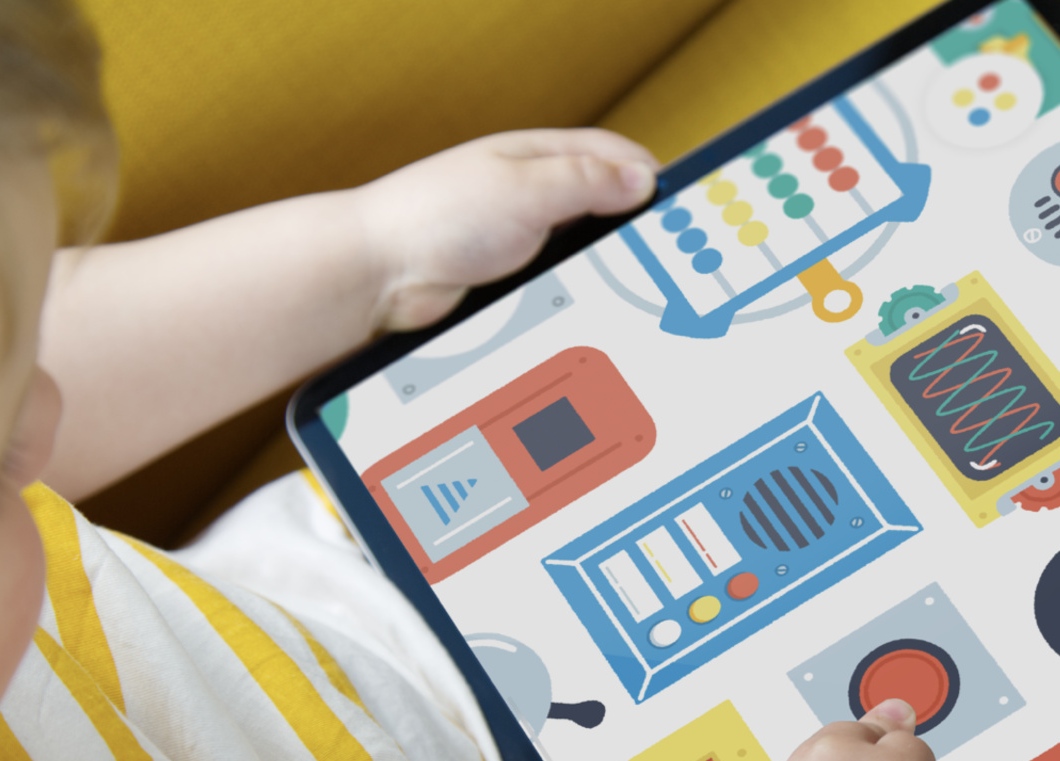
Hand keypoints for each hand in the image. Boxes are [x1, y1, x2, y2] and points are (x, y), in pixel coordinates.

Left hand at [352, 128, 659, 331]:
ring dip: (606, 263)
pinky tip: (592, 303)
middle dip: (635, 225)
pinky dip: (580, 289)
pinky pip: (561, 281)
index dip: (650, 178)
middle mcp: (532, 193)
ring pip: (586, 248)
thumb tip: (641, 179)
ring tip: (634, 283)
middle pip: (606, 205)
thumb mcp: (524, 189)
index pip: (613, 156)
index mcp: (537, 157)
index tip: (681, 208)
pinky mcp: (511, 277)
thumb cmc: (434, 218)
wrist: (378, 276)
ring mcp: (522, 236)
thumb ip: (586, 182)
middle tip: (666, 253)